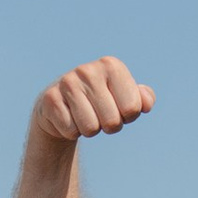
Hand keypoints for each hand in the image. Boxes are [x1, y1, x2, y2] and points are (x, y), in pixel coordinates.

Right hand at [32, 56, 154, 145]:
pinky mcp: (51, 99)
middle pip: (113, 122)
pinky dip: (71, 132)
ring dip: (90, 130)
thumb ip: (143, 99)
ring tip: (84, 117)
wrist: (63, 105)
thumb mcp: (125, 97)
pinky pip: (71, 131)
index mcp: (111, 66)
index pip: (133, 108)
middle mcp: (88, 70)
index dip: (128, 116)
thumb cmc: (101, 102)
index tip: (118, 108)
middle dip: (109, 126)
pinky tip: (68, 118)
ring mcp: (67, 83)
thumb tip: (146, 103)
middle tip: (100, 116)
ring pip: (91, 128)